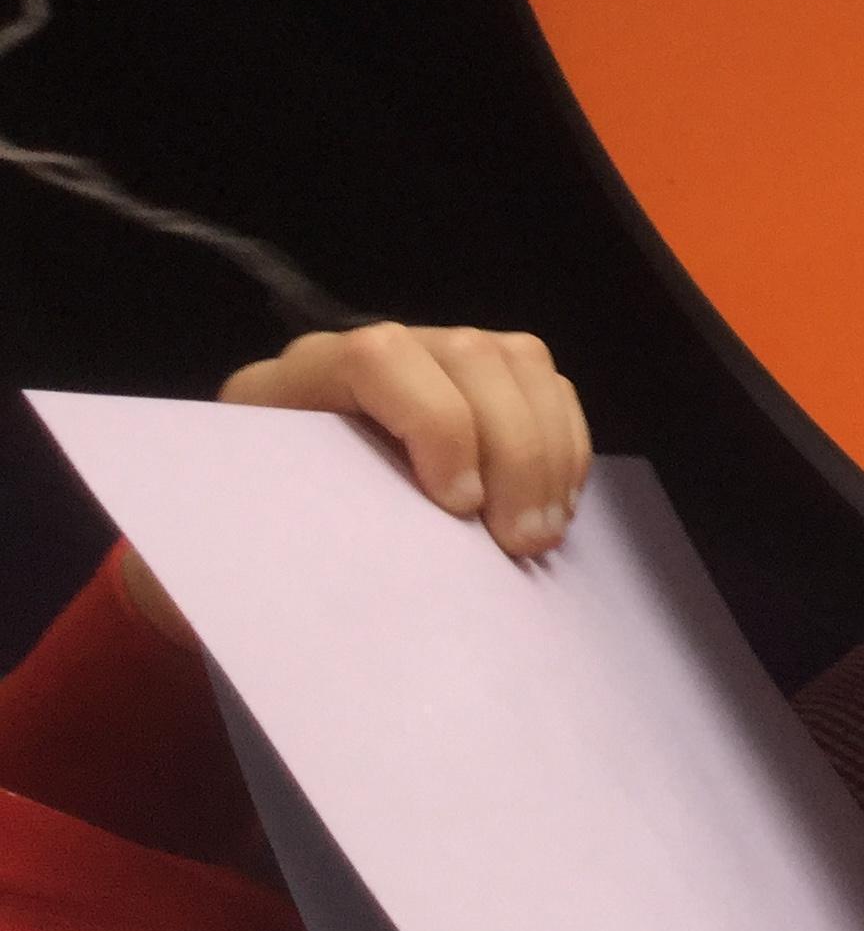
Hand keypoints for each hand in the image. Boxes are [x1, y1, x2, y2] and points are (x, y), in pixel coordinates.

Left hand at [120, 324, 592, 644]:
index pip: (376, 358)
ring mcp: (430, 359)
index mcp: (291, 385)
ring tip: (544, 531)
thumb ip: (291, 546)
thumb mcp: (241, 552)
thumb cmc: (232, 557)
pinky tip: (557, 506)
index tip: (457, 506)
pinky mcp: (478, 383)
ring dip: (548, 447)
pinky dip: (565, 444)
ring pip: (517, 360)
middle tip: (521, 541)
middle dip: (513, 447)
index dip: (433, 419)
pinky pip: (545, 385)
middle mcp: (367, 353)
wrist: (243, 548)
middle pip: (466, 352)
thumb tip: (372, 578)